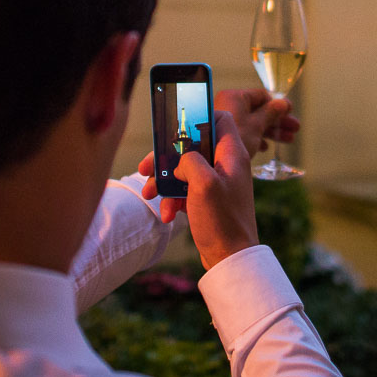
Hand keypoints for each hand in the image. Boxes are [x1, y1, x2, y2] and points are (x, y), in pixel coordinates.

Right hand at [140, 109, 258, 268]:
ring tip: (148, 195)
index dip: (199, 117)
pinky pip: (185, 191)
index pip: (220, 119)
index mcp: (231, 154)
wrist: (230, 259)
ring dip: (164, 182)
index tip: (176, 126)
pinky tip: (167, 215)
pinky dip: (173, 200)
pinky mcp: (207, 200)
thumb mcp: (203, 184)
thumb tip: (182, 160)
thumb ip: (190, 160)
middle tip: (145, 167)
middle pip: (192, 146)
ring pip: (184, 170)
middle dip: (167, 157)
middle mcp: (225, 165)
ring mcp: (216, 183)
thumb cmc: (222, 221)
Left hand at [217, 87, 297, 156]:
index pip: (262, 95)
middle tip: (295, 128)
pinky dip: (257, 136)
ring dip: (271, 130)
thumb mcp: (256, 125)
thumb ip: (271, 113)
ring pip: (254, 122)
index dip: (278, 104)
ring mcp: (226, 119)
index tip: (291, 112)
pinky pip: (245, 131)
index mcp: (235, 97)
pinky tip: (266, 147)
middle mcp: (229, 105)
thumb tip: (284, 103)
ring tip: (289, 140)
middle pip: (259, 110)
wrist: (211, 159)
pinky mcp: (223, 132)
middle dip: (278, 120)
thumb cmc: (234, 138)